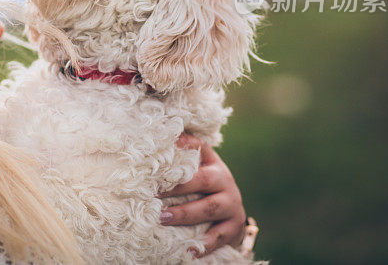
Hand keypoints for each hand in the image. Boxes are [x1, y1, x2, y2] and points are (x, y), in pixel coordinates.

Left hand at [159, 134, 246, 256]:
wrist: (231, 211)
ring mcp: (232, 204)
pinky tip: (189, 251)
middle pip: (202, 180)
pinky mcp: (234, 226)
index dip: (181, 149)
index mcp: (213, 163)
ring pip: (209, 208)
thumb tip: (159, 138)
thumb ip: (182, 154)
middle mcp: (225, 180)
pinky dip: (204, 244)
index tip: (159, 158)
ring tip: (162, 219)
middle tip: (153, 194)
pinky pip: (219, 236)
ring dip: (184, 214)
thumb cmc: (205, 187)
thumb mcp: (198, 167)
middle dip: (177, 187)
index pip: (198, 150)